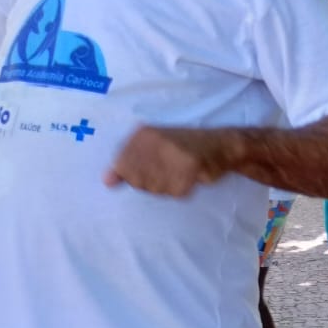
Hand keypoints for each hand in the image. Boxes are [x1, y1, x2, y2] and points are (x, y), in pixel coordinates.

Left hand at [104, 126, 226, 196]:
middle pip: (138, 181)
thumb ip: (127, 164)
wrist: (221, 144)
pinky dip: (183, 189)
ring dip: (168, 186)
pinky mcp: (189, 168)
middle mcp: (155, 142)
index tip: (153, 167)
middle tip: (169, 170)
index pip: (122, 167)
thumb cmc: (183, 146)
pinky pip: (175, 192)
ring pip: (156, 188)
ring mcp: (173, 154)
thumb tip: (106, 182)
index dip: (134, 174)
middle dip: (152, 182)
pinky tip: (189, 177)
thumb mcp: (151, 149)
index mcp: (143, 134)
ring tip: (178, 172)